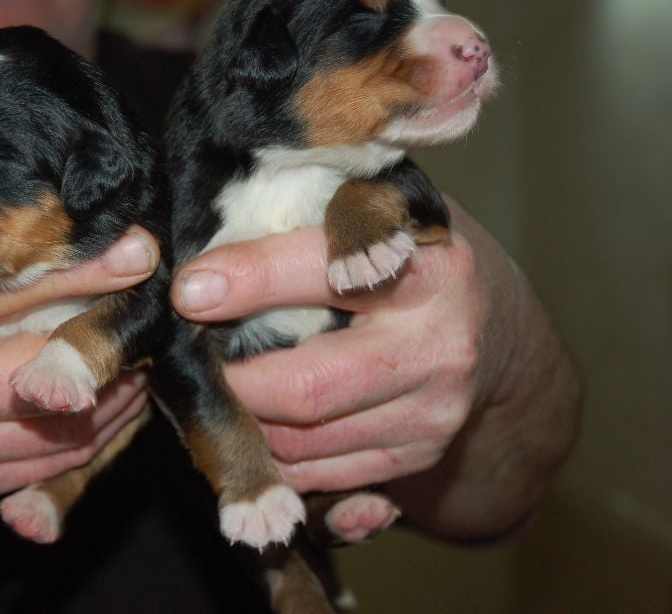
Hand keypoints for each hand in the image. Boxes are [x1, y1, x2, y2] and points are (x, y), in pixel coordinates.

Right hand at [0, 214, 158, 499]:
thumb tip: (56, 187)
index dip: (78, 274)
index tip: (139, 250)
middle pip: (39, 372)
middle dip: (110, 337)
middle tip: (158, 304)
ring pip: (61, 427)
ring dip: (117, 387)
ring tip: (144, 344)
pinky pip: (55, 460)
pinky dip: (98, 424)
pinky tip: (115, 386)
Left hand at [170, 199, 520, 493]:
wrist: (494, 325)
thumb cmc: (411, 255)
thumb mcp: (377, 211)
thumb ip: (309, 217)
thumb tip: (210, 250)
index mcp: (425, 262)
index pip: (321, 271)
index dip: (247, 280)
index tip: (189, 289)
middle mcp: (438, 343)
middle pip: (307, 386)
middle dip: (233, 381)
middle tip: (190, 360)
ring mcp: (434, 410)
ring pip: (304, 440)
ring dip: (247, 419)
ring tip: (219, 387)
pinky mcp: (420, 453)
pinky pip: (321, 473)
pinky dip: (275, 452)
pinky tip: (258, 419)